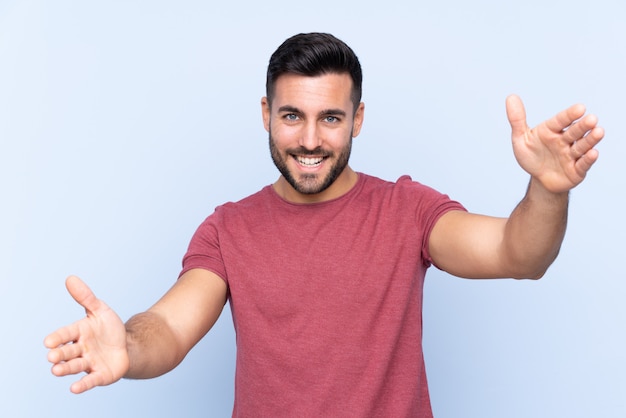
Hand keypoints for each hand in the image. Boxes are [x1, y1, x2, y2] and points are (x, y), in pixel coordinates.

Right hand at [44, 276, 128, 393]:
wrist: (128, 346)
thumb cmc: (110, 329)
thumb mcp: (101, 310)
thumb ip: (86, 297)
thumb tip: (70, 278)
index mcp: (79, 333)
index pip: (66, 334)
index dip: (58, 338)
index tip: (48, 341)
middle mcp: (81, 349)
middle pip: (67, 352)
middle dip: (59, 355)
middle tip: (52, 356)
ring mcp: (89, 363)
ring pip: (75, 366)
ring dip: (65, 369)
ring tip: (56, 370)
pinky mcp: (100, 375)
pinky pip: (90, 380)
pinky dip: (82, 384)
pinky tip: (74, 388)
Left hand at [506, 94, 603, 193]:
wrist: (539, 179)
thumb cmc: (532, 156)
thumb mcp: (521, 139)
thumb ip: (517, 119)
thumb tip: (511, 97)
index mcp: (552, 130)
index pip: (561, 120)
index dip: (570, 115)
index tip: (580, 108)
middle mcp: (565, 140)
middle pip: (575, 132)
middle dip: (583, 126)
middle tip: (592, 119)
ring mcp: (572, 155)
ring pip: (583, 146)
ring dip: (590, 139)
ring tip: (598, 131)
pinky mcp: (577, 170)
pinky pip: (583, 164)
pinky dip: (588, 159)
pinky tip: (593, 153)